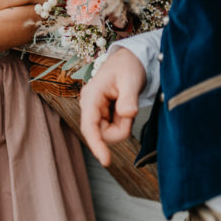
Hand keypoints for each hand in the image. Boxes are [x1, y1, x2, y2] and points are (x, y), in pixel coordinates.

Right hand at [79, 47, 145, 165]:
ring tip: (128, 103)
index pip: (90, 126)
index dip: (96, 145)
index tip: (107, 161)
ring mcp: (95, 111)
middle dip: (121, 127)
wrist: (129, 58)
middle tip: (131, 108)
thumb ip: (129, 98)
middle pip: (102, 133)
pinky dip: (122, 122)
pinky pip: (113, 127)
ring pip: (109, 132)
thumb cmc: (128, 66)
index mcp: (92, 96)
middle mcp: (89, 105)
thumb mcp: (131, 79)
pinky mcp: (102, 114)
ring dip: (122, 124)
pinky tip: (124, 106)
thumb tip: (128, 115)